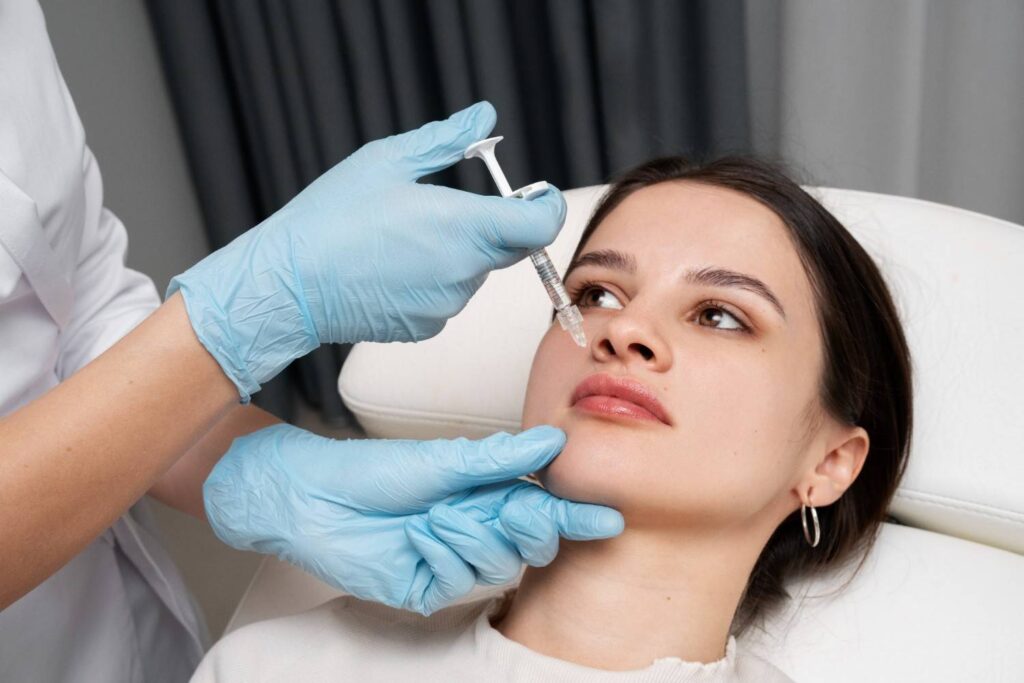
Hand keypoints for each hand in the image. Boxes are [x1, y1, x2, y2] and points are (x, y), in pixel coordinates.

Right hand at [168, 102, 565, 400]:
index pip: (540, 224)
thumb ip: (446, 139)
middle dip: (493, 225)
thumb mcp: (387, 160)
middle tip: (446, 206)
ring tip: (402, 238)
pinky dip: (433, 281)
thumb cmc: (331, 218)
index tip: (533, 195)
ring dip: (456, 253)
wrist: (289, 284)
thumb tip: (483, 118)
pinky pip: (447, 297)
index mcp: (464, 226)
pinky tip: (392, 268)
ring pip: (474, 272)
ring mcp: (446, 305)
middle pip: (509, 247)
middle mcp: (464, 271)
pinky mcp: (427, 327)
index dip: (544, 206)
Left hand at [203, 424, 622, 614]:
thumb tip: (550, 441)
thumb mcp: (444, 458)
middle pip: (527, 543)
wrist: (315, 497)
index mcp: (482, 494)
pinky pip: (457, 579)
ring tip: (437, 514)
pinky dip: (441, 553)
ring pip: (497, 563)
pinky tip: (418, 536)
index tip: (605, 515)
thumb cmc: (371, 470)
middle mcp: (472, 527)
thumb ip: (500, 457)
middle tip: (516, 510)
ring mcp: (451, 558)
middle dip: (528, 526)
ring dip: (471, 534)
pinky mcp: (425, 584)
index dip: (572, 514)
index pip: (540, 508)